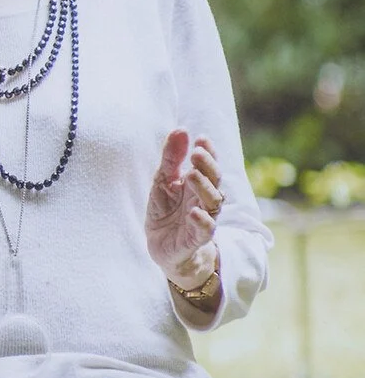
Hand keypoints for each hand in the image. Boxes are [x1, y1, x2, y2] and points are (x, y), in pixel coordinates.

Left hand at [146, 128, 221, 286]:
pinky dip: (202, 220)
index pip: (209, 165)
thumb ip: (171, 159)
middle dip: (208, 166)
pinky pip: (207, 228)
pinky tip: (194, 212)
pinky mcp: (197, 238)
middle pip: (215, 180)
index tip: (201, 138)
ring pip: (214, 201)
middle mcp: (204, 199)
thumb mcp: (162, 183)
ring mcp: (204, 218)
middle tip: (197, 154)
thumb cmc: (165, 212)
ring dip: (204, 188)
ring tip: (191, 175)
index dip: (208, 152)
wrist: (162, 247)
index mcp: (197, 184)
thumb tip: (181, 130)